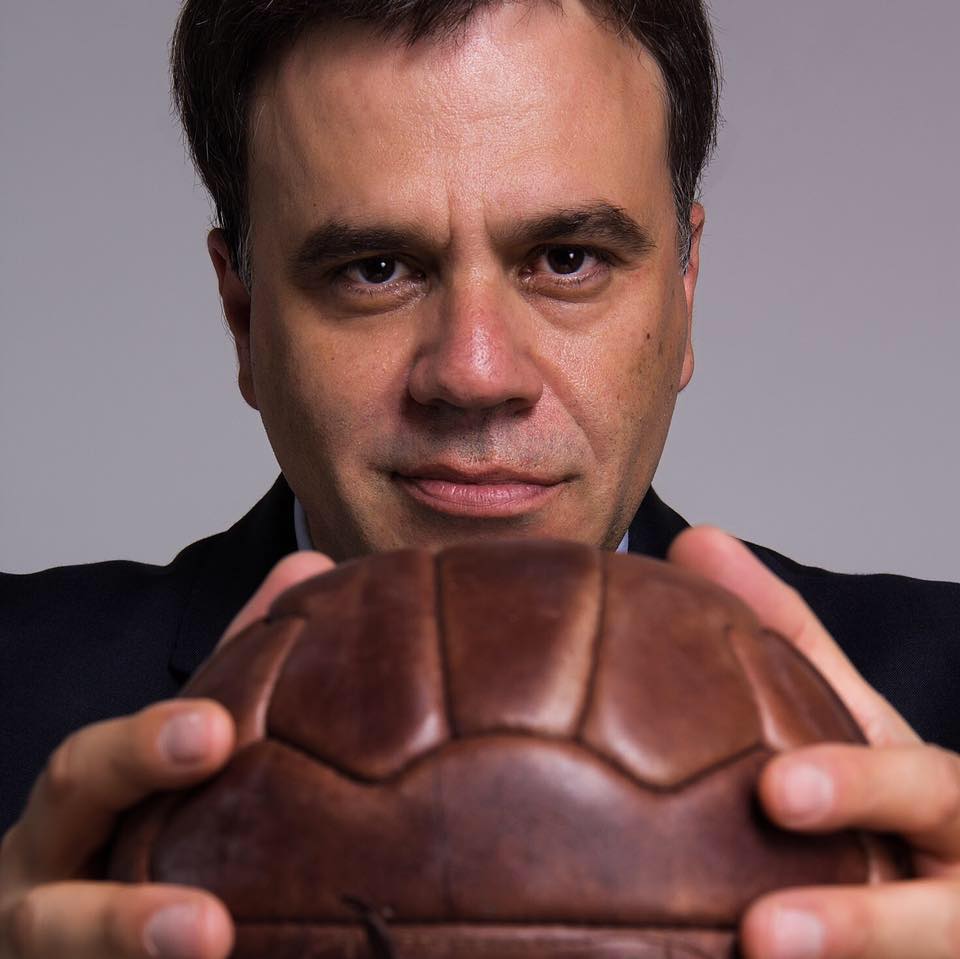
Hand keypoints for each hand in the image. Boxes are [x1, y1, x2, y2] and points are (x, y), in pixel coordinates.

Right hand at [0, 551, 331, 958]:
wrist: (71, 933)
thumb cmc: (131, 821)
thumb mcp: (173, 742)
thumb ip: (232, 661)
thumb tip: (304, 568)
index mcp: (74, 818)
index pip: (90, 773)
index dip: (142, 751)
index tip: (214, 735)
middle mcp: (43, 899)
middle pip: (50, 917)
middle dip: (116, 920)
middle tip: (205, 929)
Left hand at [670, 527, 959, 958]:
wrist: (951, 892)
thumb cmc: (894, 797)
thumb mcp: (853, 714)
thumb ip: (787, 633)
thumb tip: (697, 540)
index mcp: (947, 804)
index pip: (924, 786)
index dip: (859, 789)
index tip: (778, 791)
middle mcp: (958, 886)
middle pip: (939, 919)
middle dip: (862, 925)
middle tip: (762, 932)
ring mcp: (943, 948)